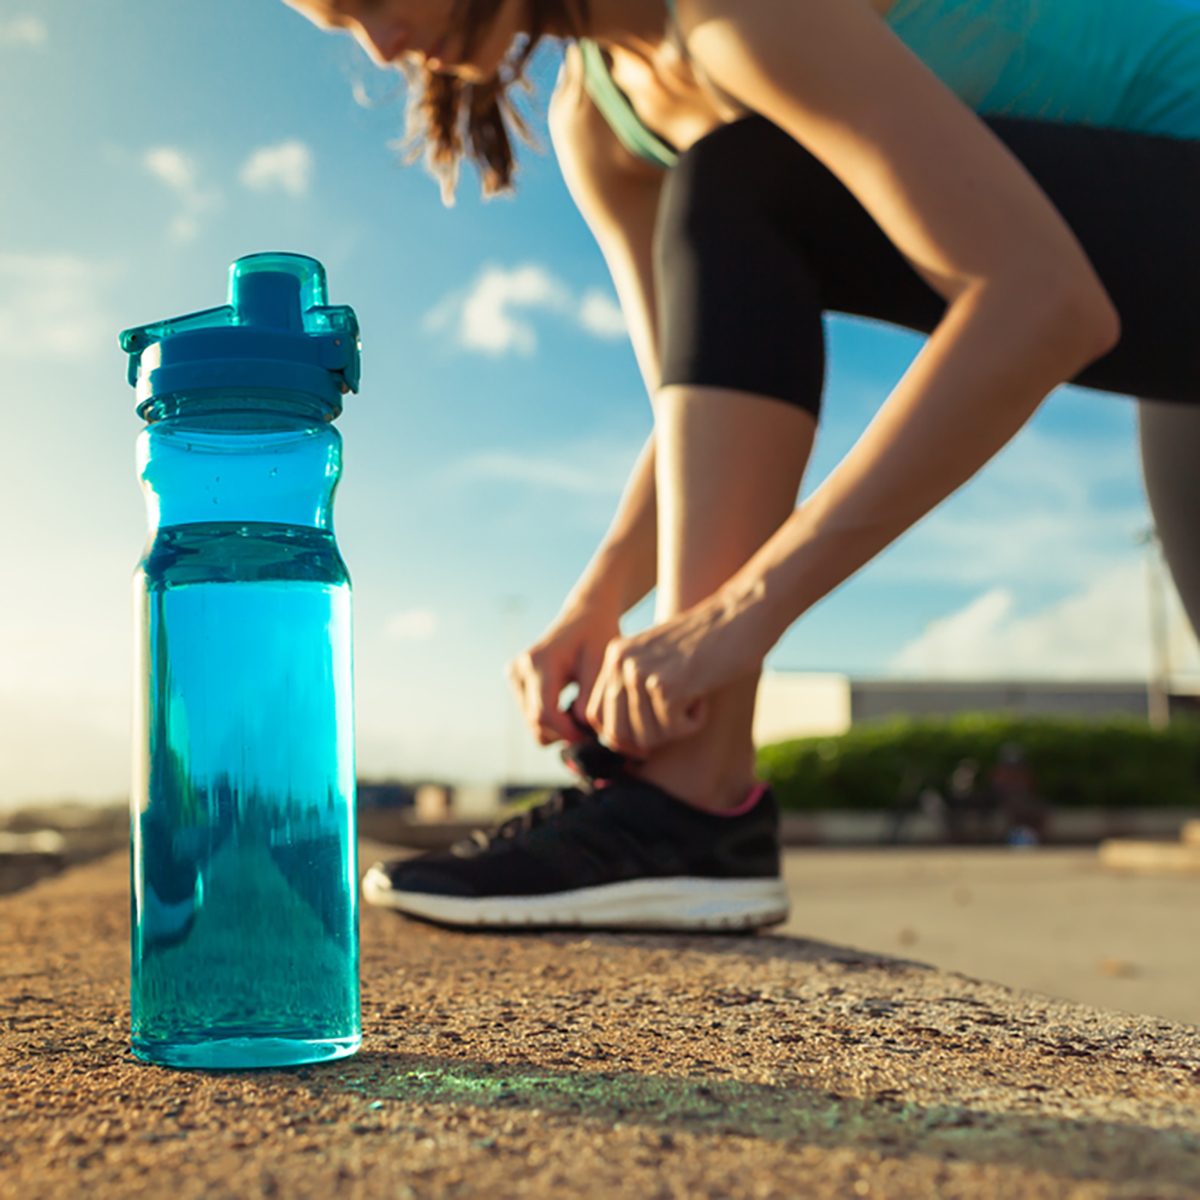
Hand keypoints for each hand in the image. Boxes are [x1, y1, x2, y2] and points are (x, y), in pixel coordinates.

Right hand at [506, 604, 620, 746]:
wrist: (586, 615)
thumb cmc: (598, 637)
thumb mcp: (601, 664)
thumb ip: (590, 698)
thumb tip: (578, 729)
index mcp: (540, 662)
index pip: (544, 713)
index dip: (568, 733)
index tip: (591, 737)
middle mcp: (520, 668)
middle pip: (536, 723)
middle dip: (564, 733)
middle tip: (592, 728)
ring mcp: (514, 674)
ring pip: (533, 724)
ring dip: (559, 728)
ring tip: (583, 711)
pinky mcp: (515, 680)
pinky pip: (532, 716)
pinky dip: (552, 720)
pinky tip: (570, 705)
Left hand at [583, 585, 776, 757]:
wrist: (741, 615)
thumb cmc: (707, 643)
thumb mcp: (659, 659)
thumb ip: (633, 690)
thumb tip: (615, 742)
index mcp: (615, 655)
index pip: (597, 715)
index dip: (621, 737)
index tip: (649, 737)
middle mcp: (621, 662)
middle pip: (619, 733)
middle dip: (651, 737)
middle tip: (678, 715)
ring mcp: (640, 673)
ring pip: (647, 736)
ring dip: (676, 728)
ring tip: (694, 697)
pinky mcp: (666, 686)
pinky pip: (674, 730)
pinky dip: (695, 722)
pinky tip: (704, 696)